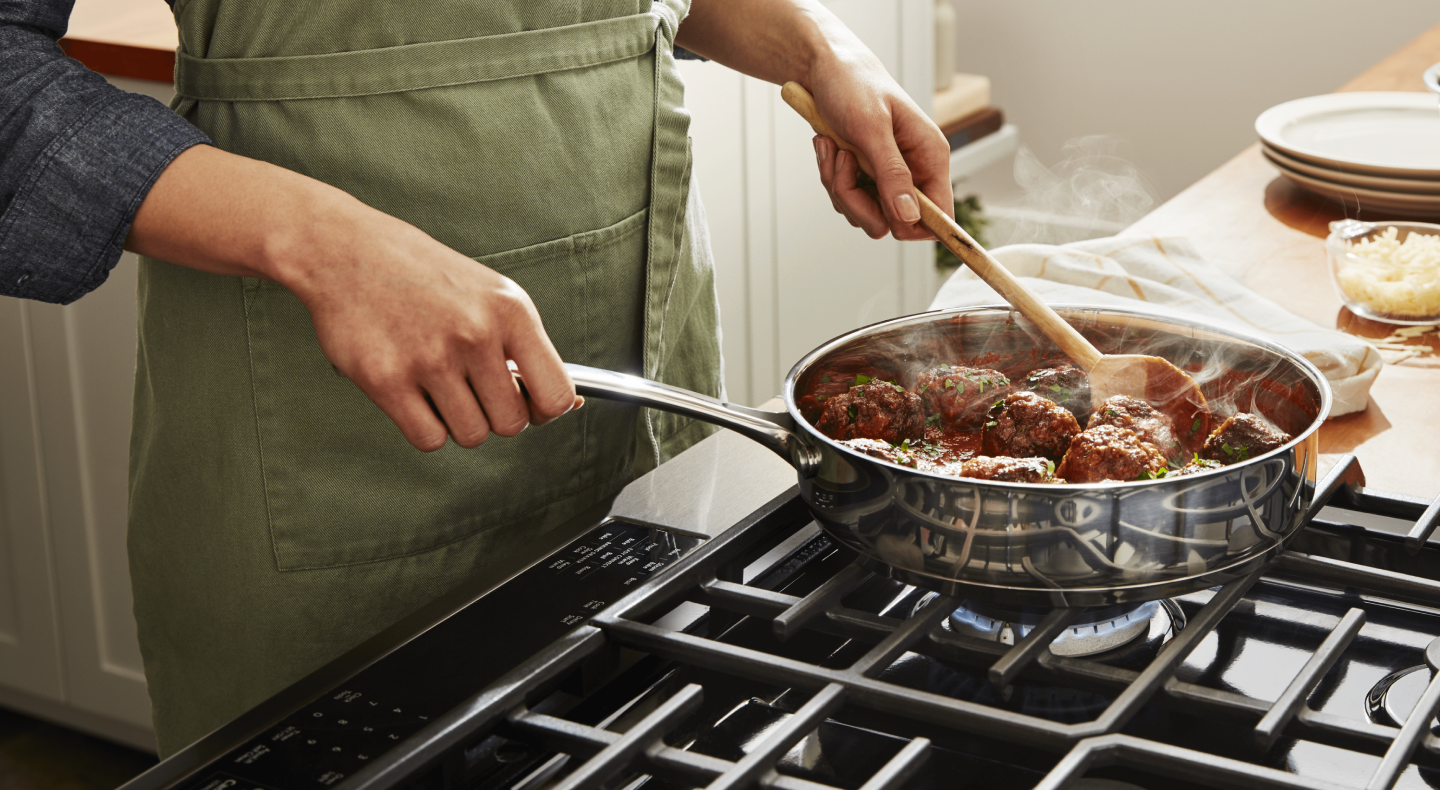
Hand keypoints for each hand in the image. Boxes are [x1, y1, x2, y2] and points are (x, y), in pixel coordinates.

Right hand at [291, 210, 579, 451]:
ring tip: (439, 385)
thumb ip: (524, 347)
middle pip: (511, 423)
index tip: (529, 404)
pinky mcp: (387, 380)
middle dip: (494, 414)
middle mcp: (475, 333)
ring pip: (471, 435)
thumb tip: (570, 405)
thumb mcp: (489, 293)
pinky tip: (415, 396)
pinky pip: (429, 438)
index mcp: (510, 310)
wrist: (344, 250)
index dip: (545, 410)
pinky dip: (425, 427)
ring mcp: (431, 358)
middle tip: (471, 388)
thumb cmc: (421, 274)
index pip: (557, 394)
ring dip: (458, 421)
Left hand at [674, 0, 952, 239]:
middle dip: (860, 201)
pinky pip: (848, 199)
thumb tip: (910, 215)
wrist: (824, 68)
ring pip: (866, 213)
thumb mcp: (871, 128)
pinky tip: (829, 148)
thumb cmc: (853, 85)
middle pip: (895, 222)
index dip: (917, 227)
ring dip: (840, 187)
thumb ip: (892, 173)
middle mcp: (913, 170)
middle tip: (845, 167)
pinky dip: (832, 177)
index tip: (889, 221)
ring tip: (834, 149)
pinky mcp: (864, 176)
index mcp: (930, 156)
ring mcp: (887, 176)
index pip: (940, 213)